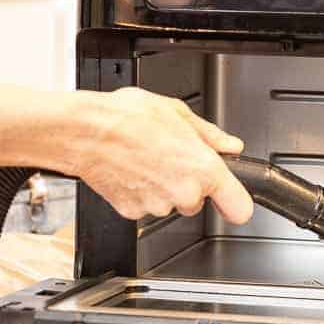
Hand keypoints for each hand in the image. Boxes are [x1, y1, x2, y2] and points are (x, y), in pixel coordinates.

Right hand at [64, 87, 253, 224]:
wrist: (85, 131)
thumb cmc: (126, 117)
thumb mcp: (178, 112)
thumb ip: (210, 135)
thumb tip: (230, 145)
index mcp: (203, 168)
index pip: (239, 207)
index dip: (236, 202)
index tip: (232, 198)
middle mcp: (183, 192)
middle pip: (198, 201)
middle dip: (188, 182)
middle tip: (171, 156)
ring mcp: (157, 205)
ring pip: (170, 202)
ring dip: (162, 185)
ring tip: (146, 157)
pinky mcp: (132, 212)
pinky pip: (145, 205)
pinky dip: (139, 191)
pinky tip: (131, 169)